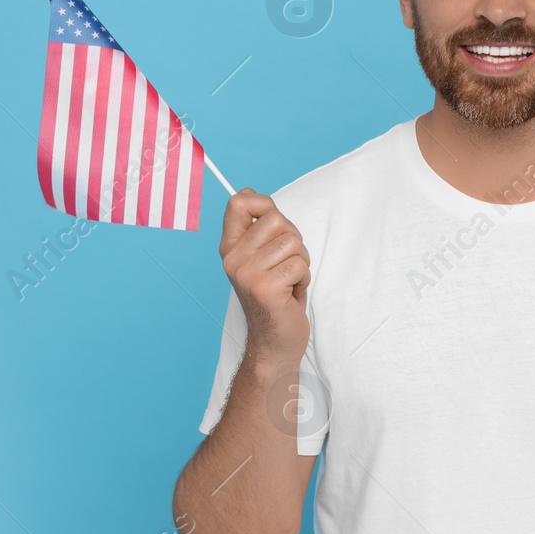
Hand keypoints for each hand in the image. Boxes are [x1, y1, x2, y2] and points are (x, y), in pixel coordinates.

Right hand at [220, 189, 309, 366]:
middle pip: (276, 219)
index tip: (274, 225)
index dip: (264, 203)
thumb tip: (248, 192)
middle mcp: (232, 258)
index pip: (238, 202)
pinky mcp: (264, 289)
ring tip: (289, 281)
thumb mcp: (262, 257)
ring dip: (300, 262)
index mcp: (230, 247)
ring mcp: (246, 274)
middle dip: (293, 240)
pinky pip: (299, 264)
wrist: (275, 342)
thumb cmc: (277, 295)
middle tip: (286, 264)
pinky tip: (291, 294)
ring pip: (292, 242)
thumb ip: (258, 227)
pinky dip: (303, 278)